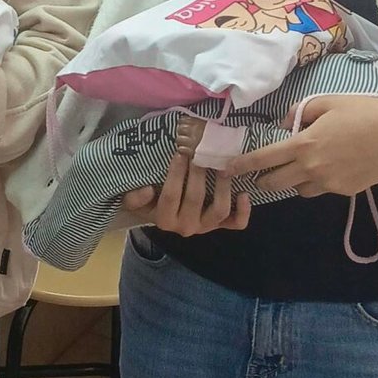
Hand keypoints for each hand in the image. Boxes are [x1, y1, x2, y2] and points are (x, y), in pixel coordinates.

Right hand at [121, 153, 250, 237]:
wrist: (160, 215)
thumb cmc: (147, 201)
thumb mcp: (132, 200)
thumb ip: (133, 198)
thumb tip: (147, 189)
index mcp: (164, 220)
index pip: (170, 195)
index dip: (175, 173)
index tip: (180, 153)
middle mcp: (185, 226)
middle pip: (195, 198)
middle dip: (198, 172)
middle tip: (201, 150)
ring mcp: (205, 227)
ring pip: (219, 210)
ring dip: (223, 186)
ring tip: (222, 164)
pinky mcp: (219, 225)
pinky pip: (236, 223)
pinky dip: (243, 211)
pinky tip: (245, 194)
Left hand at [225, 94, 377, 197]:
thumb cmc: (366, 111)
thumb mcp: (328, 102)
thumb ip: (300, 112)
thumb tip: (284, 124)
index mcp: (304, 145)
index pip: (264, 160)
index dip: (243, 166)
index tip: (228, 170)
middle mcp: (312, 169)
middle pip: (275, 183)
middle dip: (264, 179)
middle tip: (261, 172)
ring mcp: (329, 183)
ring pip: (298, 189)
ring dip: (294, 180)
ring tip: (302, 165)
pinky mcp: (345, 191)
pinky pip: (322, 189)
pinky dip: (318, 180)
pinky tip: (331, 165)